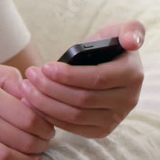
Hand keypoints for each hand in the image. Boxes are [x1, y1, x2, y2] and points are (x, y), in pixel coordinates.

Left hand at [21, 21, 144, 137]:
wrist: (104, 68)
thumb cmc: (106, 47)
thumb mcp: (117, 31)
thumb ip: (130, 29)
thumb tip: (130, 42)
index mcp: (132, 75)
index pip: (96, 79)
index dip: (68, 75)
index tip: (45, 67)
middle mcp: (128, 100)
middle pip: (82, 99)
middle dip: (50, 87)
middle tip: (30, 75)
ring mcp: (116, 118)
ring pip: (74, 115)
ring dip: (45, 102)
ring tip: (27, 87)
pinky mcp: (102, 130)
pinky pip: (72, 128)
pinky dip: (49, 116)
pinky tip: (33, 102)